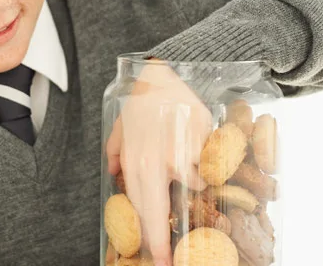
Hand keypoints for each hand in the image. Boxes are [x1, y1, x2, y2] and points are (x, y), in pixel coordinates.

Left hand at [106, 61, 212, 265]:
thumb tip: (114, 173)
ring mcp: (181, 152)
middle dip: (166, 240)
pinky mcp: (201, 140)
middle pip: (162, 211)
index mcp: (136, 164)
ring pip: (195, 183)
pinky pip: (208, 162)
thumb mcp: (119, 131)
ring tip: (187, 163)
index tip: (160, 260)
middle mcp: (157, 164)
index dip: (152, 239)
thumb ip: (115, 154)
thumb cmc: (139, 105)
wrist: (160, 76)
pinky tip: (198, 148)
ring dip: (194, 181)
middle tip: (173, 262)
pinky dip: (206, 161)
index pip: (143, 210)